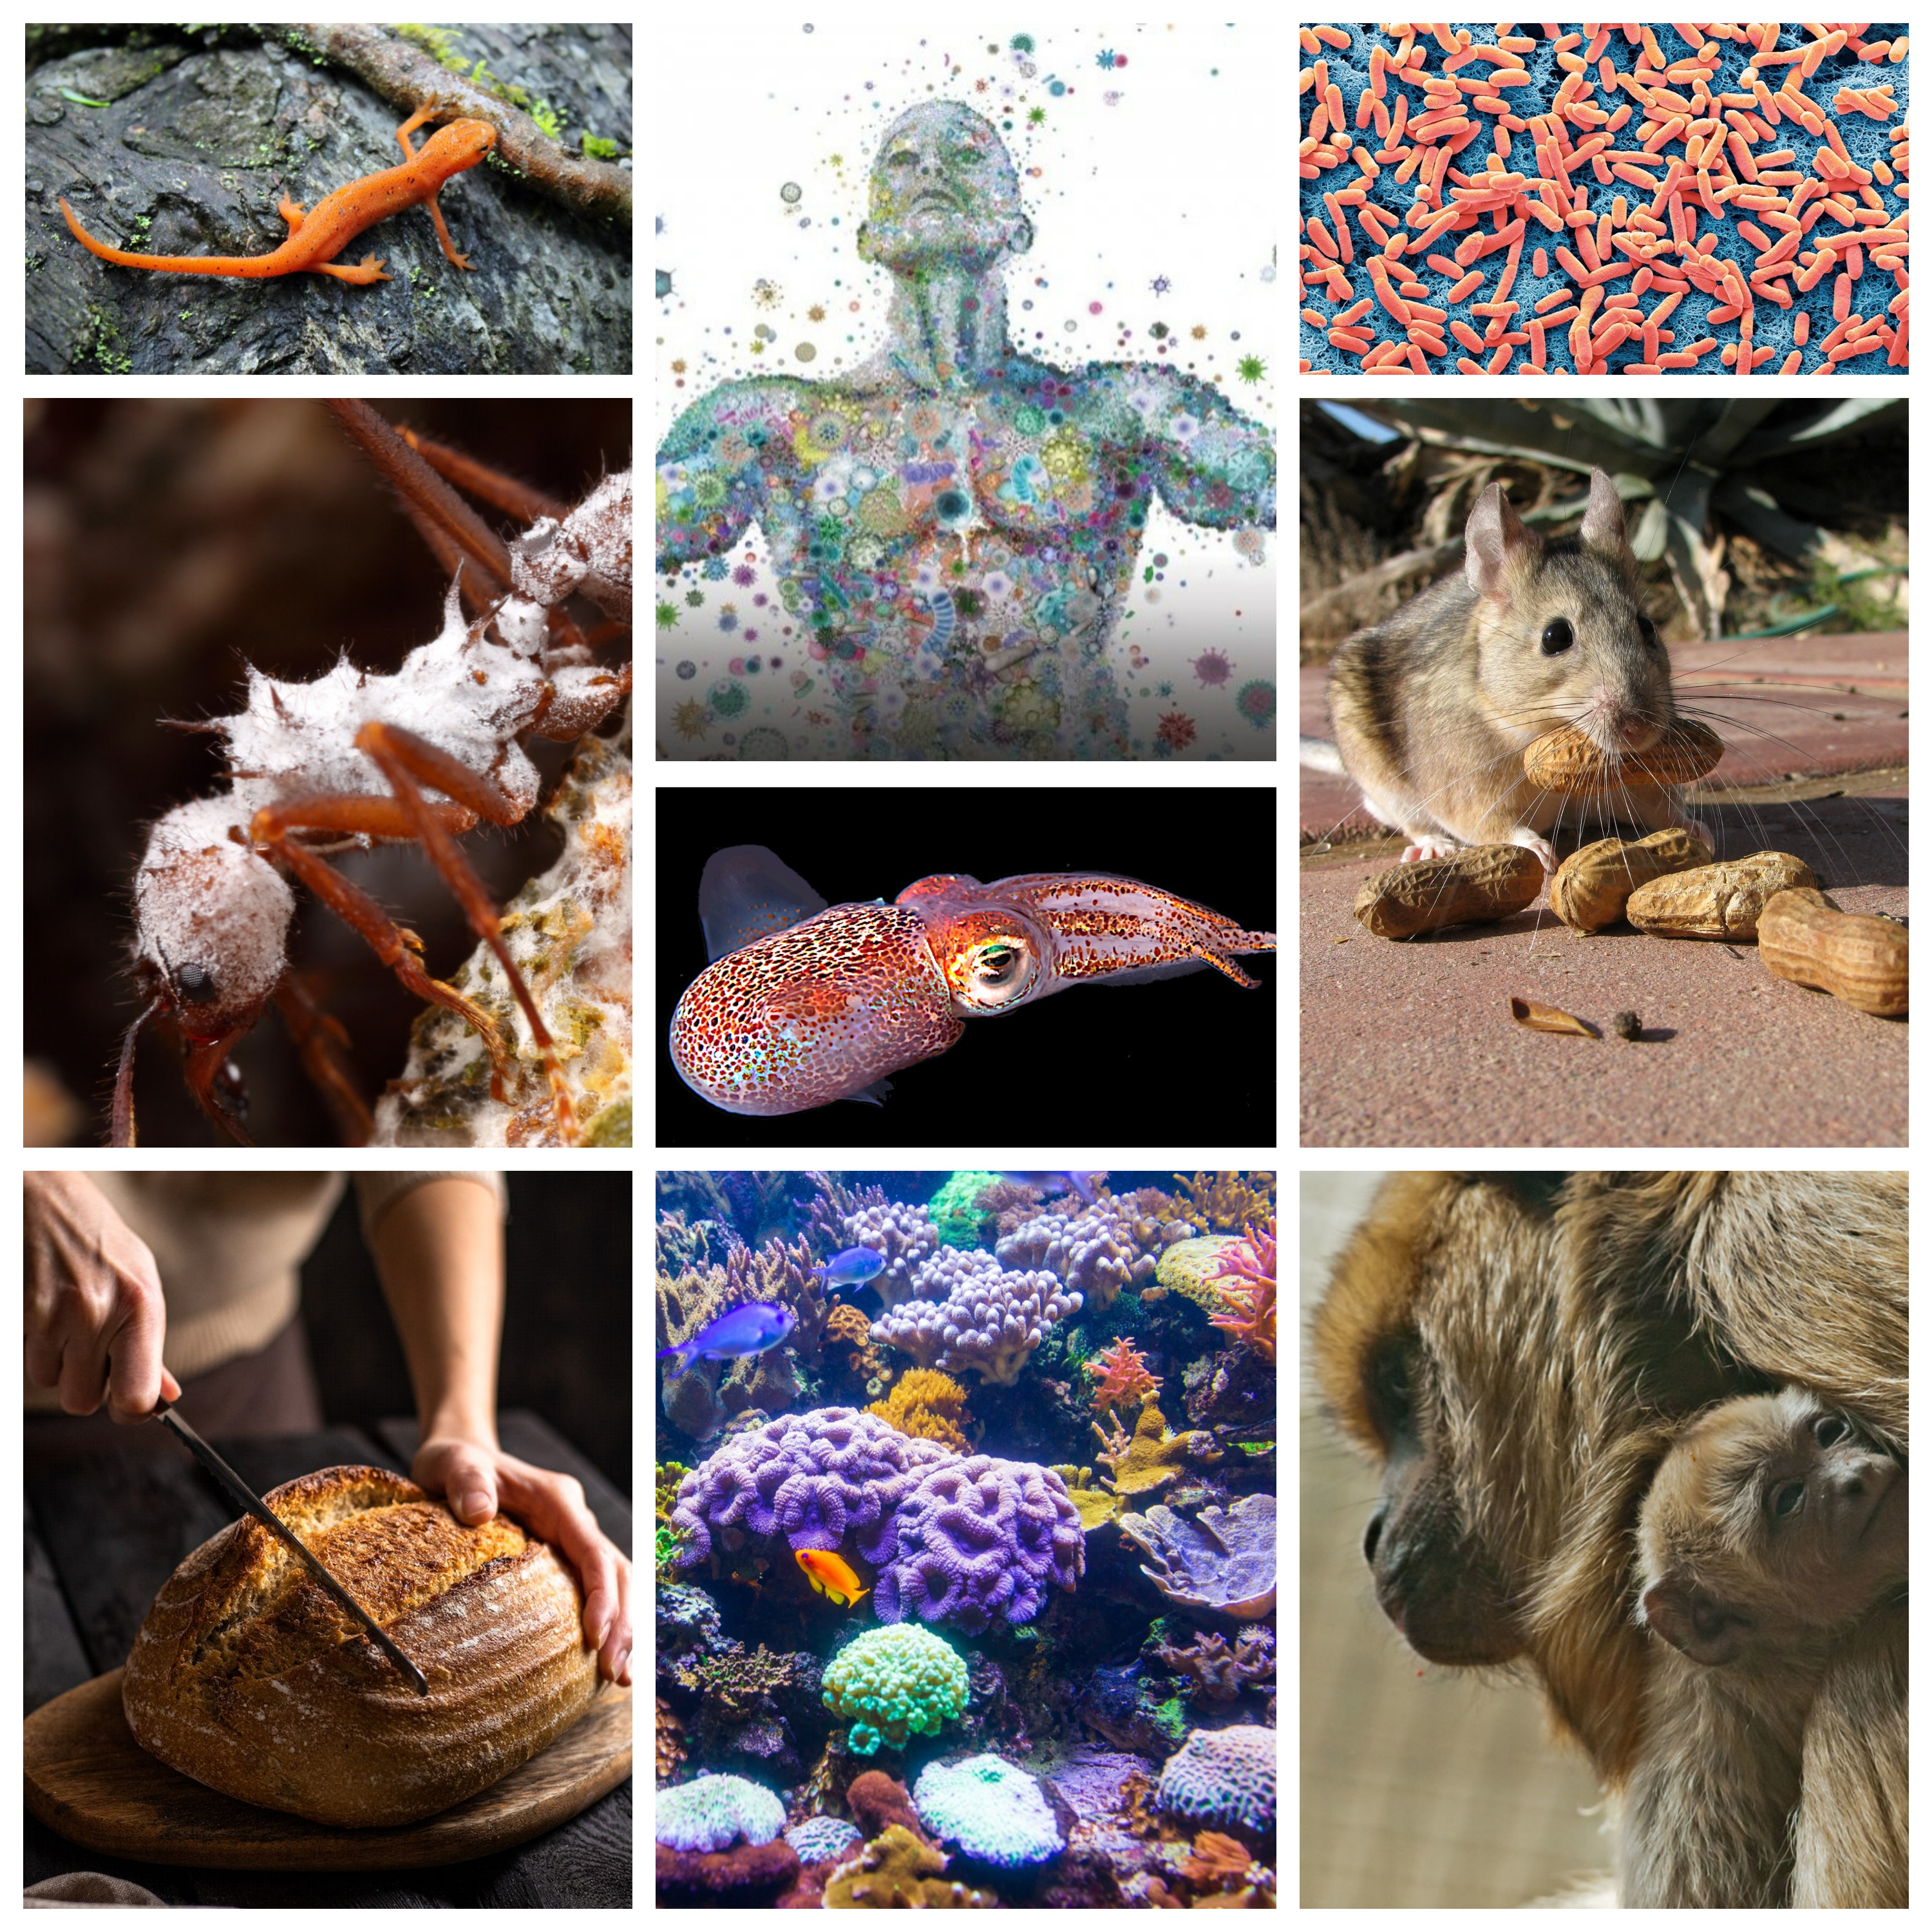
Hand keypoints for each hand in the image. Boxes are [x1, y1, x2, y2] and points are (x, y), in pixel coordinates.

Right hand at [25, 1173, 181, 1421]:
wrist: (47, 1201)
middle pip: (83, 1402)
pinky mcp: (24, 1315)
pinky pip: (30, 1364)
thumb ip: (150, 1344)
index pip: (136, 1395)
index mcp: (141, 1305)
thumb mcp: (141, 1283)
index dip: (131, 1411)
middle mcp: (99, 1313)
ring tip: (71, 1323)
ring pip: (52, 1384)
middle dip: (88, 1387)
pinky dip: (40, 1351)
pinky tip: (50, 1316)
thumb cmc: (102, 1244)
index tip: (129, 1404)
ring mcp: (55, 1315)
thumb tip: (165, 1398)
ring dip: (61, 1366)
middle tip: (95, 1352)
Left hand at [412, 1437, 631, 1684]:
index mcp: (557, 1500)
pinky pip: (596, 1589)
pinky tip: (605, 1659)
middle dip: (624, 1622)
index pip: (592, 1550)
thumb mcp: (451, 1465)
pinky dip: (609, 1622)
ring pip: (615, 1583)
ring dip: (624, 1627)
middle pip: (616, 1571)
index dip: (602, 1595)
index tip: (596, 1638)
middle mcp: (575, 1520)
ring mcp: (573, 1539)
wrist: (460, 1460)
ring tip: (622, 1678)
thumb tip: (478, 1511)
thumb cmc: (454, 1464)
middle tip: (618, 1676)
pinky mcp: (564, 1557)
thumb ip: (466, 1482)